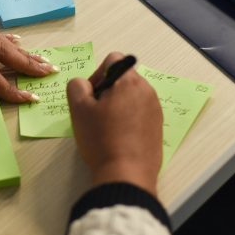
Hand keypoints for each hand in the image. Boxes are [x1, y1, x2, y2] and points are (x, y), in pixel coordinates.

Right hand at [66, 52, 162, 195]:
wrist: (127, 174)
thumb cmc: (101, 138)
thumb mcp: (79, 109)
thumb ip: (77, 86)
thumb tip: (84, 84)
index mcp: (129, 81)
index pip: (113, 60)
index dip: (97, 74)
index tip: (90, 97)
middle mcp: (147, 91)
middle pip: (123, 79)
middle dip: (106, 91)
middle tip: (94, 114)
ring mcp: (155, 110)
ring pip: (131, 97)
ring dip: (117, 105)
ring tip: (105, 128)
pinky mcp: (158, 127)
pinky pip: (140, 113)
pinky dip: (128, 119)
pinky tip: (118, 137)